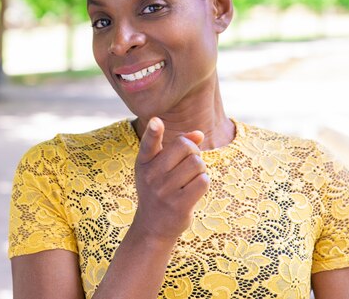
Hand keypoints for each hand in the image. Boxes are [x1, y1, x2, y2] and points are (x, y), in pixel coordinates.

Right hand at [132, 117, 209, 241]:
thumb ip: (177, 147)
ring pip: (197, 164)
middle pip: (186, 147)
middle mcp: (151, 175)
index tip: (156, 121)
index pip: (148, 143)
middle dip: (194, 153)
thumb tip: (199, 134)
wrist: (152, 227)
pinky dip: (204, 183)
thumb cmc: (159, 190)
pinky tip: (194, 190)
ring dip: (201, 169)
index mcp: (144, 162)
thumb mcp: (159, 167)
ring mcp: (164, 191)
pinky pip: (203, 182)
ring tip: (191, 179)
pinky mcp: (178, 205)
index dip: (153, 131)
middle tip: (189, 166)